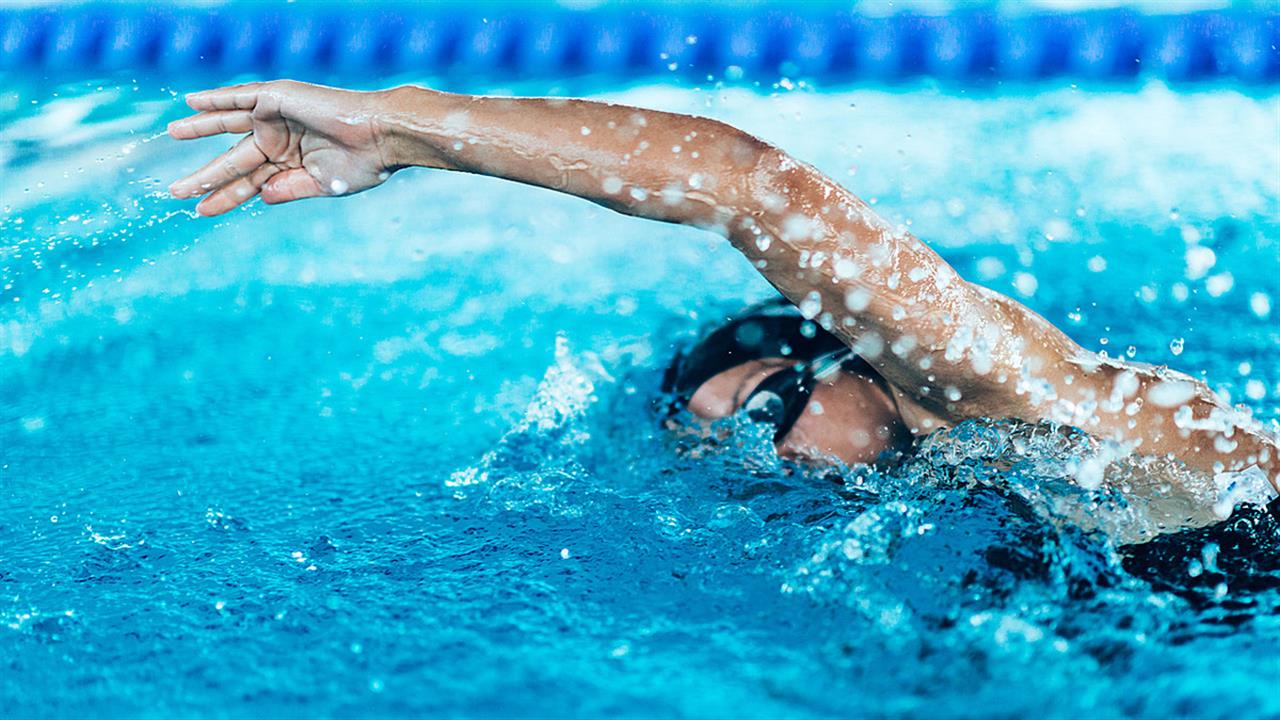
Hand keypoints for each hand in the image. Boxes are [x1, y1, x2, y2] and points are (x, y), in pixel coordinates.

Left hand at [168, 80, 394, 215]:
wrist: (381, 137)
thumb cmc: (362, 164)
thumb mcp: (321, 185)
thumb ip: (288, 188)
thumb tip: (261, 197)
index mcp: (290, 164)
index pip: (249, 183)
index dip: (225, 197)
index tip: (200, 211)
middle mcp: (280, 140)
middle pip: (233, 159)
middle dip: (205, 175)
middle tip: (175, 190)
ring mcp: (277, 118)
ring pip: (230, 124)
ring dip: (200, 127)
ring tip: (173, 131)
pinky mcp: (278, 98)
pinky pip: (239, 97)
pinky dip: (216, 98)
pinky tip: (192, 102)